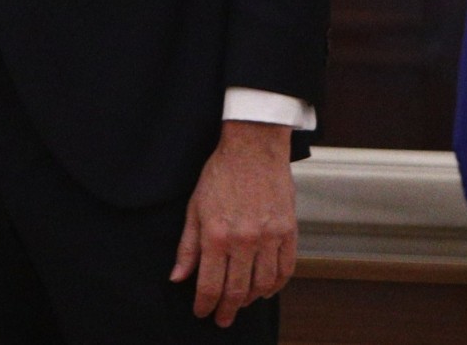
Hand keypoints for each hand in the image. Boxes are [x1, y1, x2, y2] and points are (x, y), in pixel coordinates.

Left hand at [171, 120, 296, 326]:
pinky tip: (266, 290)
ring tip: (241, 304)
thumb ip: (187, 247)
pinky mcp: (288, 231)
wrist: (253, 148)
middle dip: (227, 310)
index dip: (204, 304)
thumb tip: (177, 278)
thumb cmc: (221, 174)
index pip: (209, 284)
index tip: (201, 312)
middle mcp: (244, 240)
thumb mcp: (194, 208)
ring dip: (251, 300)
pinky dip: (276, 286)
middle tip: (222, 319)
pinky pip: (285, 270)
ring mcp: (269, 237)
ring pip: (262, 285)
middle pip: (237, 291)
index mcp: (216, 235)